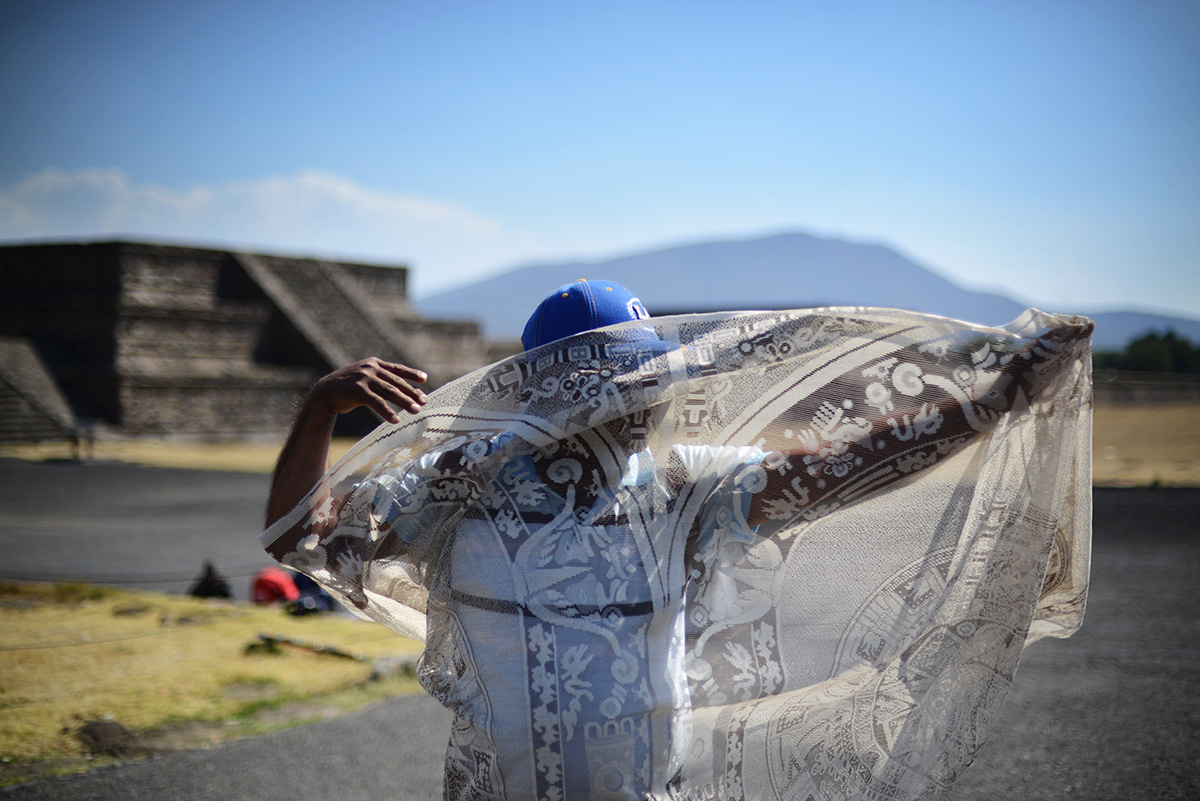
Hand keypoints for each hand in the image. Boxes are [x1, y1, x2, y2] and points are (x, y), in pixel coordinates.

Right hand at [309, 358, 428, 423]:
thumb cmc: (347, 388)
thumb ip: (380, 380)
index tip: (424, 379)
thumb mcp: (365, 379)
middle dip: (412, 392)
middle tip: (424, 402)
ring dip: (404, 402)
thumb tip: (402, 391)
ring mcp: (364, 378)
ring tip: (416, 411)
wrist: (324, 392)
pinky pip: (376, 402)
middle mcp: (370, 368)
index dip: (411, 374)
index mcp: (374, 364)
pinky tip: (396, 420)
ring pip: (389, 391)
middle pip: (396, 382)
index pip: (397, 369)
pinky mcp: (357, 390)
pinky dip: (387, 412)